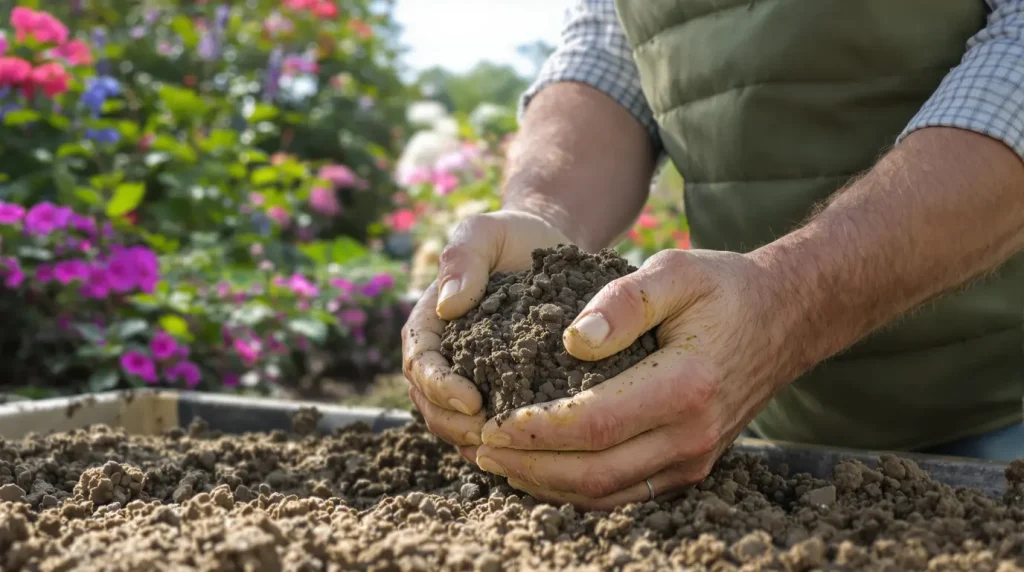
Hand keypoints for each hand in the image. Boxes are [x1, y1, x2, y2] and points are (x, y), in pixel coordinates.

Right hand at [401, 210, 573, 456]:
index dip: (440, 388)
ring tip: (511, 450)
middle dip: (456, 426)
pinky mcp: (500, 392)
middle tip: (494, 435)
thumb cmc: (511, 237)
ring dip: (478, 443)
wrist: (547, 248)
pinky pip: (492, 428)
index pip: (421, 366)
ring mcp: (469, 379)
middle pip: (432, 406)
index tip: (473, 400)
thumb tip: (447, 307)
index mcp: (429, 326)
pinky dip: (504, 444)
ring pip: (458, 426)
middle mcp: (443, 359)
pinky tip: (531, 449)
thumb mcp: (484, 232)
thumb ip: (463, 258)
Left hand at [471, 249, 792, 509]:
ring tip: (500, 464)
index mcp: (687, 385)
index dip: (536, 429)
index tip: (492, 422)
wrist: (785, 318)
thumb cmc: (724, 288)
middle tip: (480, 448)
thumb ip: (624, 300)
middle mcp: (694, 434)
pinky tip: (544, 472)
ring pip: (609, 493)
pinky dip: (579, 490)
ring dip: (548, 485)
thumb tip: (573, 339)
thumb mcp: (676, 270)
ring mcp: (696, 457)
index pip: (595, 423)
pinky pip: (628, 493)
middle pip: (595, 472)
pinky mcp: (693, 464)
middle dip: (530, 465)